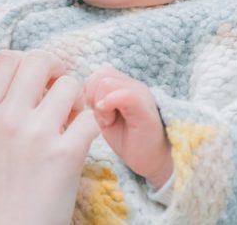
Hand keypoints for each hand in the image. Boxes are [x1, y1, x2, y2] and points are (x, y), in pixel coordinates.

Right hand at [0, 50, 99, 224]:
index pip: (6, 59)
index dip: (23, 63)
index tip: (32, 81)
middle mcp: (8, 118)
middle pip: (40, 60)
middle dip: (53, 69)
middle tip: (57, 89)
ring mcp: (38, 135)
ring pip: (70, 85)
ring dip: (75, 98)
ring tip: (71, 117)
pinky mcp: (66, 155)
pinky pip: (90, 119)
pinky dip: (91, 124)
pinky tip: (82, 138)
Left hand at [84, 65, 172, 187]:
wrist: (153, 161)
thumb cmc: (129, 141)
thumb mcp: (105, 118)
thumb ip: (97, 101)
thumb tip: (83, 92)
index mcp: (124, 86)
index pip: (99, 73)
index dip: (89, 90)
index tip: (93, 111)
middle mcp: (134, 85)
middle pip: (101, 74)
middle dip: (93, 95)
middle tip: (100, 117)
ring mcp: (141, 94)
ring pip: (108, 81)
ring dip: (101, 102)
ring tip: (107, 121)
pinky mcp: (145, 108)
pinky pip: (124, 95)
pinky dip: (109, 104)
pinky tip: (109, 121)